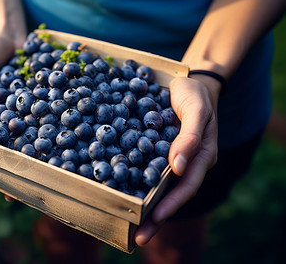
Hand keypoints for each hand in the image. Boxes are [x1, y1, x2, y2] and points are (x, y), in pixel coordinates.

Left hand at [135, 75, 220, 244]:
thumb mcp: (196, 111)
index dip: (171, 205)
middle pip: (171, 195)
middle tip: (138, 237)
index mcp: (200, 158)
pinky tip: (120, 190)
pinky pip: (147, 170)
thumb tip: (178, 167)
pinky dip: (136, 182)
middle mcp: (186, 164)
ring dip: (144, 205)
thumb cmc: (196, 95)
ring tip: (127, 222)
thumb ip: (190, 138)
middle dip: (155, 217)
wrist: (190, 83)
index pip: (186, 187)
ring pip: (158, 187)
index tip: (155, 219)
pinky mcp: (157, 151)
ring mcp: (171, 159)